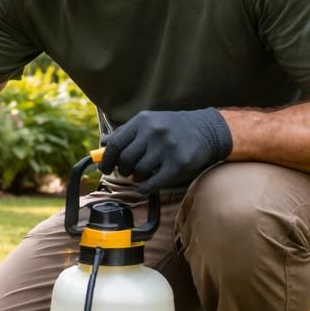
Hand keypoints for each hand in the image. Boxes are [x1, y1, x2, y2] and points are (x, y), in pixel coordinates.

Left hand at [99, 108, 232, 193]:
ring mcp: (166, 147)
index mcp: (142, 121)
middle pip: (126, 159)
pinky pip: (154, 182)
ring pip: (139, 171)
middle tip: (127, 172)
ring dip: (137, 177)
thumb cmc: (172, 127)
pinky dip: (145, 189)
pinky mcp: (178, 163)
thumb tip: (103, 144)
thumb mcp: (149, 122)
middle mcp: (154, 132)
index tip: (105, 169)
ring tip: (142, 174)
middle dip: (123, 170)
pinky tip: (143, 189)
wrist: (206, 129)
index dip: (106, 160)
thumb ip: (125, 133)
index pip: (115, 144)